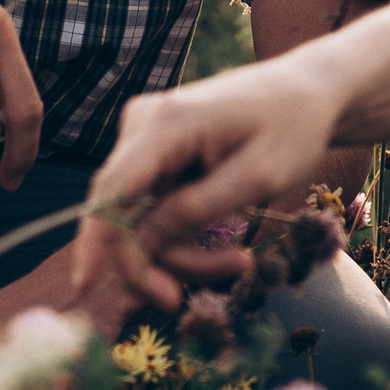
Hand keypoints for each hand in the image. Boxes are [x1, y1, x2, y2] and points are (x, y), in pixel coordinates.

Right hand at [73, 53, 349, 309]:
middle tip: (191, 297)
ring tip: (238, 261)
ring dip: (180, 253)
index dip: (93, 242)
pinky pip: (153, 210)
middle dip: (157, 260)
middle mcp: (143, 125)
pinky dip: (183, 236)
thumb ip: (198, 209)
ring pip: (139, 219)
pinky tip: (225, 247)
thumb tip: (141, 242)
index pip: (111, 190)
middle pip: (122, 213)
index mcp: (166, 123)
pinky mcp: (157, 154)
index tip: (83, 288)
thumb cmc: (292, 126)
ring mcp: (146, 138)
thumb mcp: (258, 176)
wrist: (306, 92)